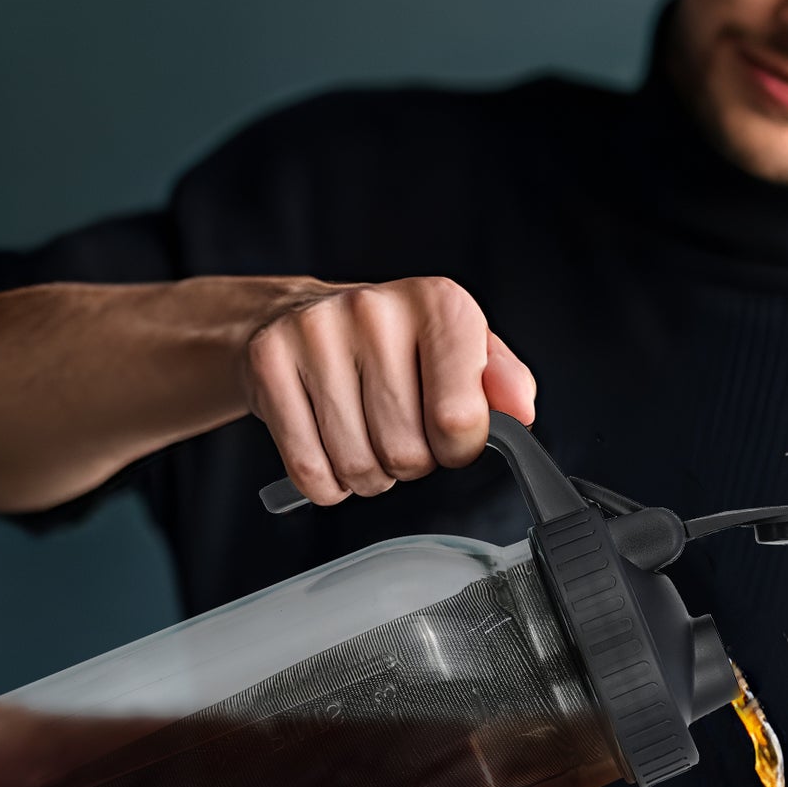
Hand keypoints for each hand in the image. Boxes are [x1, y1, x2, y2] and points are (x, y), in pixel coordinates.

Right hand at [242, 276, 536, 505]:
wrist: (300, 317)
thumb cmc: (395, 347)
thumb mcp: (462, 353)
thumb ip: (503, 383)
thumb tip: (520, 412)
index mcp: (439, 304)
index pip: (460, 420)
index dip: (458, 448)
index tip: (448, 434)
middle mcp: (375, 309)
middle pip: (407, 452)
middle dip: (409, 463)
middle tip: (398, 433)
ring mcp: (315, 332)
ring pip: (358, 466)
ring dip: (368, 475)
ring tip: (364, 436)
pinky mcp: (267, 361)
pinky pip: (310, 469)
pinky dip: (326, 482)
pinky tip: (329, 446)